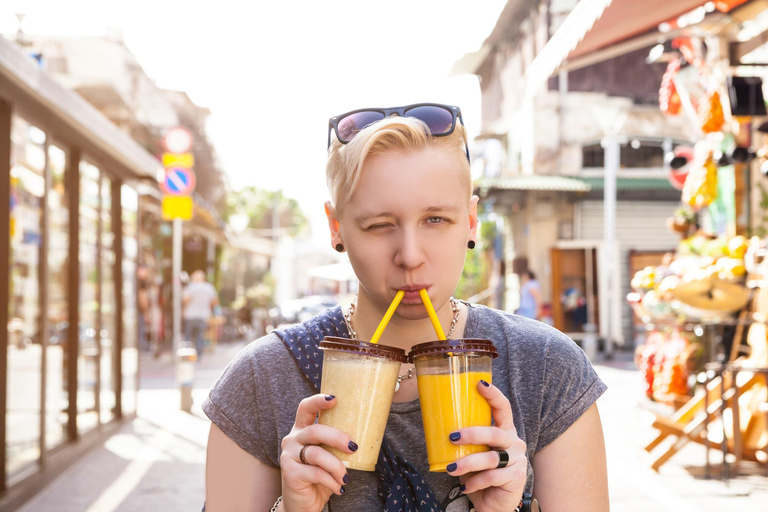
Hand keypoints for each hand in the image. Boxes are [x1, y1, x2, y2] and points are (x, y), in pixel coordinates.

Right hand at [279, 394, 355, 511]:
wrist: (302, 503)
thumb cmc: (319, 475)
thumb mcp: (327, 455)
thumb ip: (335, 444)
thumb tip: (365, 435)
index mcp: (301, 430)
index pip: (305, 408)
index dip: (318, 401)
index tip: (334, 399)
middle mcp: (292, 439)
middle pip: (315, 431)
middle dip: (337, 437)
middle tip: (353, 446)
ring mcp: (288, 456)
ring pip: (316, 454)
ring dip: (336, 466)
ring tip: (345, 478)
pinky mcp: (290, 473)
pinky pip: (316, 473)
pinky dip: (331, 481)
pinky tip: (339, 488)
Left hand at [446, 381, 526, 511]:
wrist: (493, 503)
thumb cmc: (481, 473)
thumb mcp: (472, 453)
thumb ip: (465, 441)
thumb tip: (437, 425)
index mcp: (504, 431)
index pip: (503, 408)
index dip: (493, 394)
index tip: (479, 384)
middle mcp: (514, 442)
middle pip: (495, 432)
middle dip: (472, 433)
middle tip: (452, 437)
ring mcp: (517, 460)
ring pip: (491, 457)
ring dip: (467, 463)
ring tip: (451, 468)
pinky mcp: (516, 477)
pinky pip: (492, 477)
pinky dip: (475, 482)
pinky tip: (465, 487)